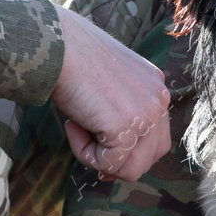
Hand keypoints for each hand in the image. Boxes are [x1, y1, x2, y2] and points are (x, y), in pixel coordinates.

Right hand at [50, 6, 171, 182]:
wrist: (56, 45)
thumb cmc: (70, 58)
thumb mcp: (106, 85)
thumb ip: (119, 109)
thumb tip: (113, 153)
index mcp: (155, 86)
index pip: (156, 135)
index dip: (130, 152)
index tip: (101, 152)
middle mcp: (158, 99)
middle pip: (152, 155)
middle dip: (120, 162)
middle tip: (90, 153)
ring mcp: (147, 114)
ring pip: (133, 169)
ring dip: (100, 159)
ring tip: (76, 128)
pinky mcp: (127, 127)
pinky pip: (108, 164)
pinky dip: (84, 153)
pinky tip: (71, 124)